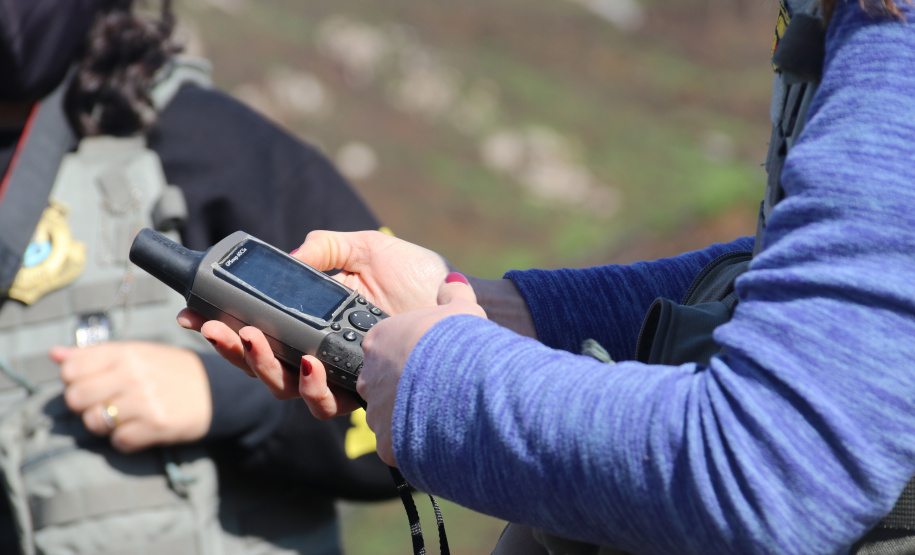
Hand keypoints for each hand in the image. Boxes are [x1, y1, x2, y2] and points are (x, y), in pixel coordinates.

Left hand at [53, 341, 211, 453]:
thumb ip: (93, 354)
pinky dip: (125, 440)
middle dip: (86, 405)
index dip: (76, 380)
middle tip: (107, 403)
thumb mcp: (136, 353)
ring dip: (105, 425)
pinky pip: (119, 442)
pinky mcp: (155, 426)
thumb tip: (54, 354)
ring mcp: (144, 401)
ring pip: (94, 422)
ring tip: (125, 416)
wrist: (216, 391)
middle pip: (76, 398)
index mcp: (126, 352)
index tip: (93, 383)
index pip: (71, 369)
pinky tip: (140, 428)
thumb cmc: (170, 371)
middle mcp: (133, 374)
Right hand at [177, 231, 454, 398]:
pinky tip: (313, 363)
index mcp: (309, 319)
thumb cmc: (411, 273)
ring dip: (264, 368)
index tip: (190, 315)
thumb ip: (324, 249)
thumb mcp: (362, 248)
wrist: (455, 296)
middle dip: (232, 350)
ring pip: (286, 389)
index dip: (220, 327)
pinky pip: (327, 403)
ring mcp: (338, 374)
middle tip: (217, 330)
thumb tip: (289, 258)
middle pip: (261, 365)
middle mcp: (317, 350)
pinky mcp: (363, 391)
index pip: (256, 329)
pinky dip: (314, 386)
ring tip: (256, 341)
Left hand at [357, 272, 486, 465]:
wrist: (463, 384)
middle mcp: (368, 376)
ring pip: (388, 414)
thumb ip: (453, 293)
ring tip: (439, 410)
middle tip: (433, 384)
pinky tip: (438, 432)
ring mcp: (374, 411)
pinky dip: (415, 440)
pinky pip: (397, 443)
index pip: (382, 348)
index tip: (426, 357)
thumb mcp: (462, 308)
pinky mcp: (385, 443)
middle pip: (379, 381)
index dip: (404, 353)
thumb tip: (452, 281)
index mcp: (378, 341)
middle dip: (402, 385)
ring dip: (409, 413)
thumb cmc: (458, 342)